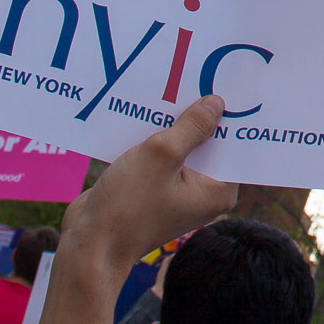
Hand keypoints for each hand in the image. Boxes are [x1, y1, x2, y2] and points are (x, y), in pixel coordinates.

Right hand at [60, 95, 235, 284]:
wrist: (90, 244)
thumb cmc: (128, 205)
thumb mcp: (162, 154)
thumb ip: (192, 127)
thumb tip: (216, 103)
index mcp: (217, 190)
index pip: (233, 145)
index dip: (228, 116)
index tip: (224, 85)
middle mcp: (203, 192)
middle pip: (207, 143)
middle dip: (197, 116)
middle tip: (194, 78)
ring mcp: (178, 191)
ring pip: (182, 147)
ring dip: (172, 125)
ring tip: (168, 89)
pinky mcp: (154, 188)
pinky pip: (161, 156)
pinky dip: (153, 138)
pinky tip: (143, 113)